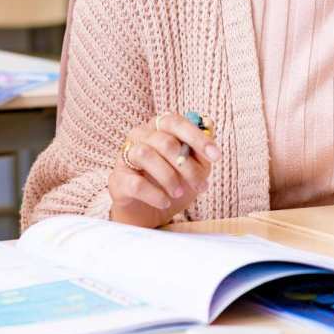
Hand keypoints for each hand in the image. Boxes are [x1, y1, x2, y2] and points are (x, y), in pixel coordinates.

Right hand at [108, 112, 220, 228]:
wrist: (147, 212)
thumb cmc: (171, 183)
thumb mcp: (193, 168)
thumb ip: (201, 150)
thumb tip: (210, 127)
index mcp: (158, 127)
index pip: (176, 122)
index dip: (197, 137)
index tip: (216, 156)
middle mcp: (139, 135)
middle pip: (164, 141)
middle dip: (187, 165)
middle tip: (200, 185)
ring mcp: (125, 156)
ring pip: (146, 155)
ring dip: (169, 177)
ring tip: (179, 193)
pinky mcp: (117, 180)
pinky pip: (136, 183)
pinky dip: (155, 194)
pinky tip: (165, 202)